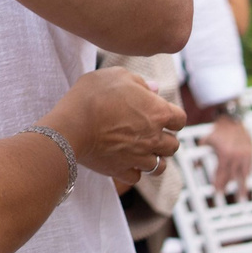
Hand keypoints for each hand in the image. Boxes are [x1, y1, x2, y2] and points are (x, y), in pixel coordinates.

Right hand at [43, 66, 185, 191]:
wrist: (71, 125)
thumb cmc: (93, 96)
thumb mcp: (116, 75)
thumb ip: (140, 82)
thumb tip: (154, 88)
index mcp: (158, 112)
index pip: (180, 119)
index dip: (173, 117)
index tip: (161, 115)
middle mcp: (154, 138)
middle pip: (173, 146)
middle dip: (165, 139)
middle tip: (151, 133)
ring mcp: (139, 157)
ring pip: (160, 166)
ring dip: (154, 158)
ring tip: (142, 151)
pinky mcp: (121, 171)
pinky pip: (136, 177)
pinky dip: (133, 171)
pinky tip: (125, 161)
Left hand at [207, 114, 251, 192]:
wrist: (233, 119)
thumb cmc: (218, 131)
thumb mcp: (206, 140)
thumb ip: (200, 154)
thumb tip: (195, 168)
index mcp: (225, 155)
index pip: (221, 174)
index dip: (219, 183)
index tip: (216, 192)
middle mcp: (236, 157)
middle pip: (231, 176)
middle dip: (227, 186)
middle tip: (223, 194)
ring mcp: (245, 155)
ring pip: (244, 175)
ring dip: (242, 186)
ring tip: (242, 196)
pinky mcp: (251, 152)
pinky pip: (250, 167)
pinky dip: (247, 175)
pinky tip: (246, 181)